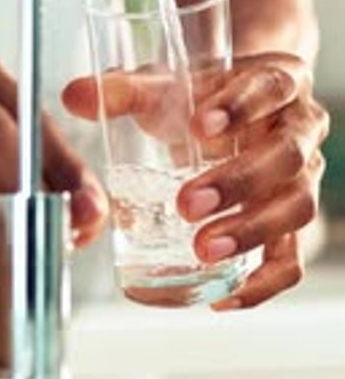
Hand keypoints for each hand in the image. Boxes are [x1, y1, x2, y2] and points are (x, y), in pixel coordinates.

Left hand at [63, 52, 328, 308]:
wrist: (238, 115)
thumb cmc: (206, 99)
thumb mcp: (168, 85)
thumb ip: (125, 91)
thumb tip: (75, 96)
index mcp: (276, 82)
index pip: (269, 88)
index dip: (240, 107)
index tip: (200, 126)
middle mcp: (299, 130)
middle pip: (288, 156)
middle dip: (239, 181)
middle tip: (187, 203)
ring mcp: (303, 178)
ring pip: (296, 207)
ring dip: (252, 231)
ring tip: (203, 249)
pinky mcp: (293, 223)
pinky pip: (291, 259)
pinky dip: (263, 283)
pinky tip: (222, 296)